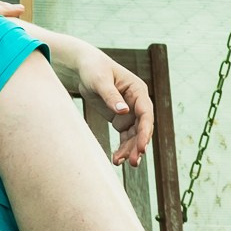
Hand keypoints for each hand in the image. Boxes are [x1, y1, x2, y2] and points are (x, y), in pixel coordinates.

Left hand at [72, 45, 154, 166]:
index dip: (145, 131)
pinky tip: (116, 159)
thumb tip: (123, 111)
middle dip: (138, 145)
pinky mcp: (120, 119)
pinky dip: (122, 148)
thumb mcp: (100, 81)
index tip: (142, 146)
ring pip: (134, 135)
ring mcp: (130, 112)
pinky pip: (125, 136)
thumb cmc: (94, 69)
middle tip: (132, 162)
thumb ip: (111, 96)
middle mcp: (137, 103)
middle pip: (142, 127)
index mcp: (138, 90)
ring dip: (130, 150)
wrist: (83, 68)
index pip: (146, 113)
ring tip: (120, 163)